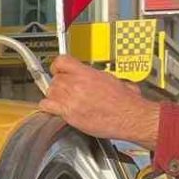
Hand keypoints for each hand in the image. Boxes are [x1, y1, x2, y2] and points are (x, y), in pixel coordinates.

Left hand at [37, 56, 161, 146]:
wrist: (130, 116)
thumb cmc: (126, 102)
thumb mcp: (112, 79)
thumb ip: (96, 76)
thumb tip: (95, 77)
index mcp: (87, 73)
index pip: (61, 61)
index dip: (57, 66)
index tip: (58, 70)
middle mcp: (77, 84)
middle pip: (55, 78)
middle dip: (59, 84)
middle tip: (66, 90)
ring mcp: (72, 99)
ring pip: (50, 91)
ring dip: (54, 95)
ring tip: (63, 100)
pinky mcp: (69, 114)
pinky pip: (47, 106)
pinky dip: (48, 107)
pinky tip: (55, 109)